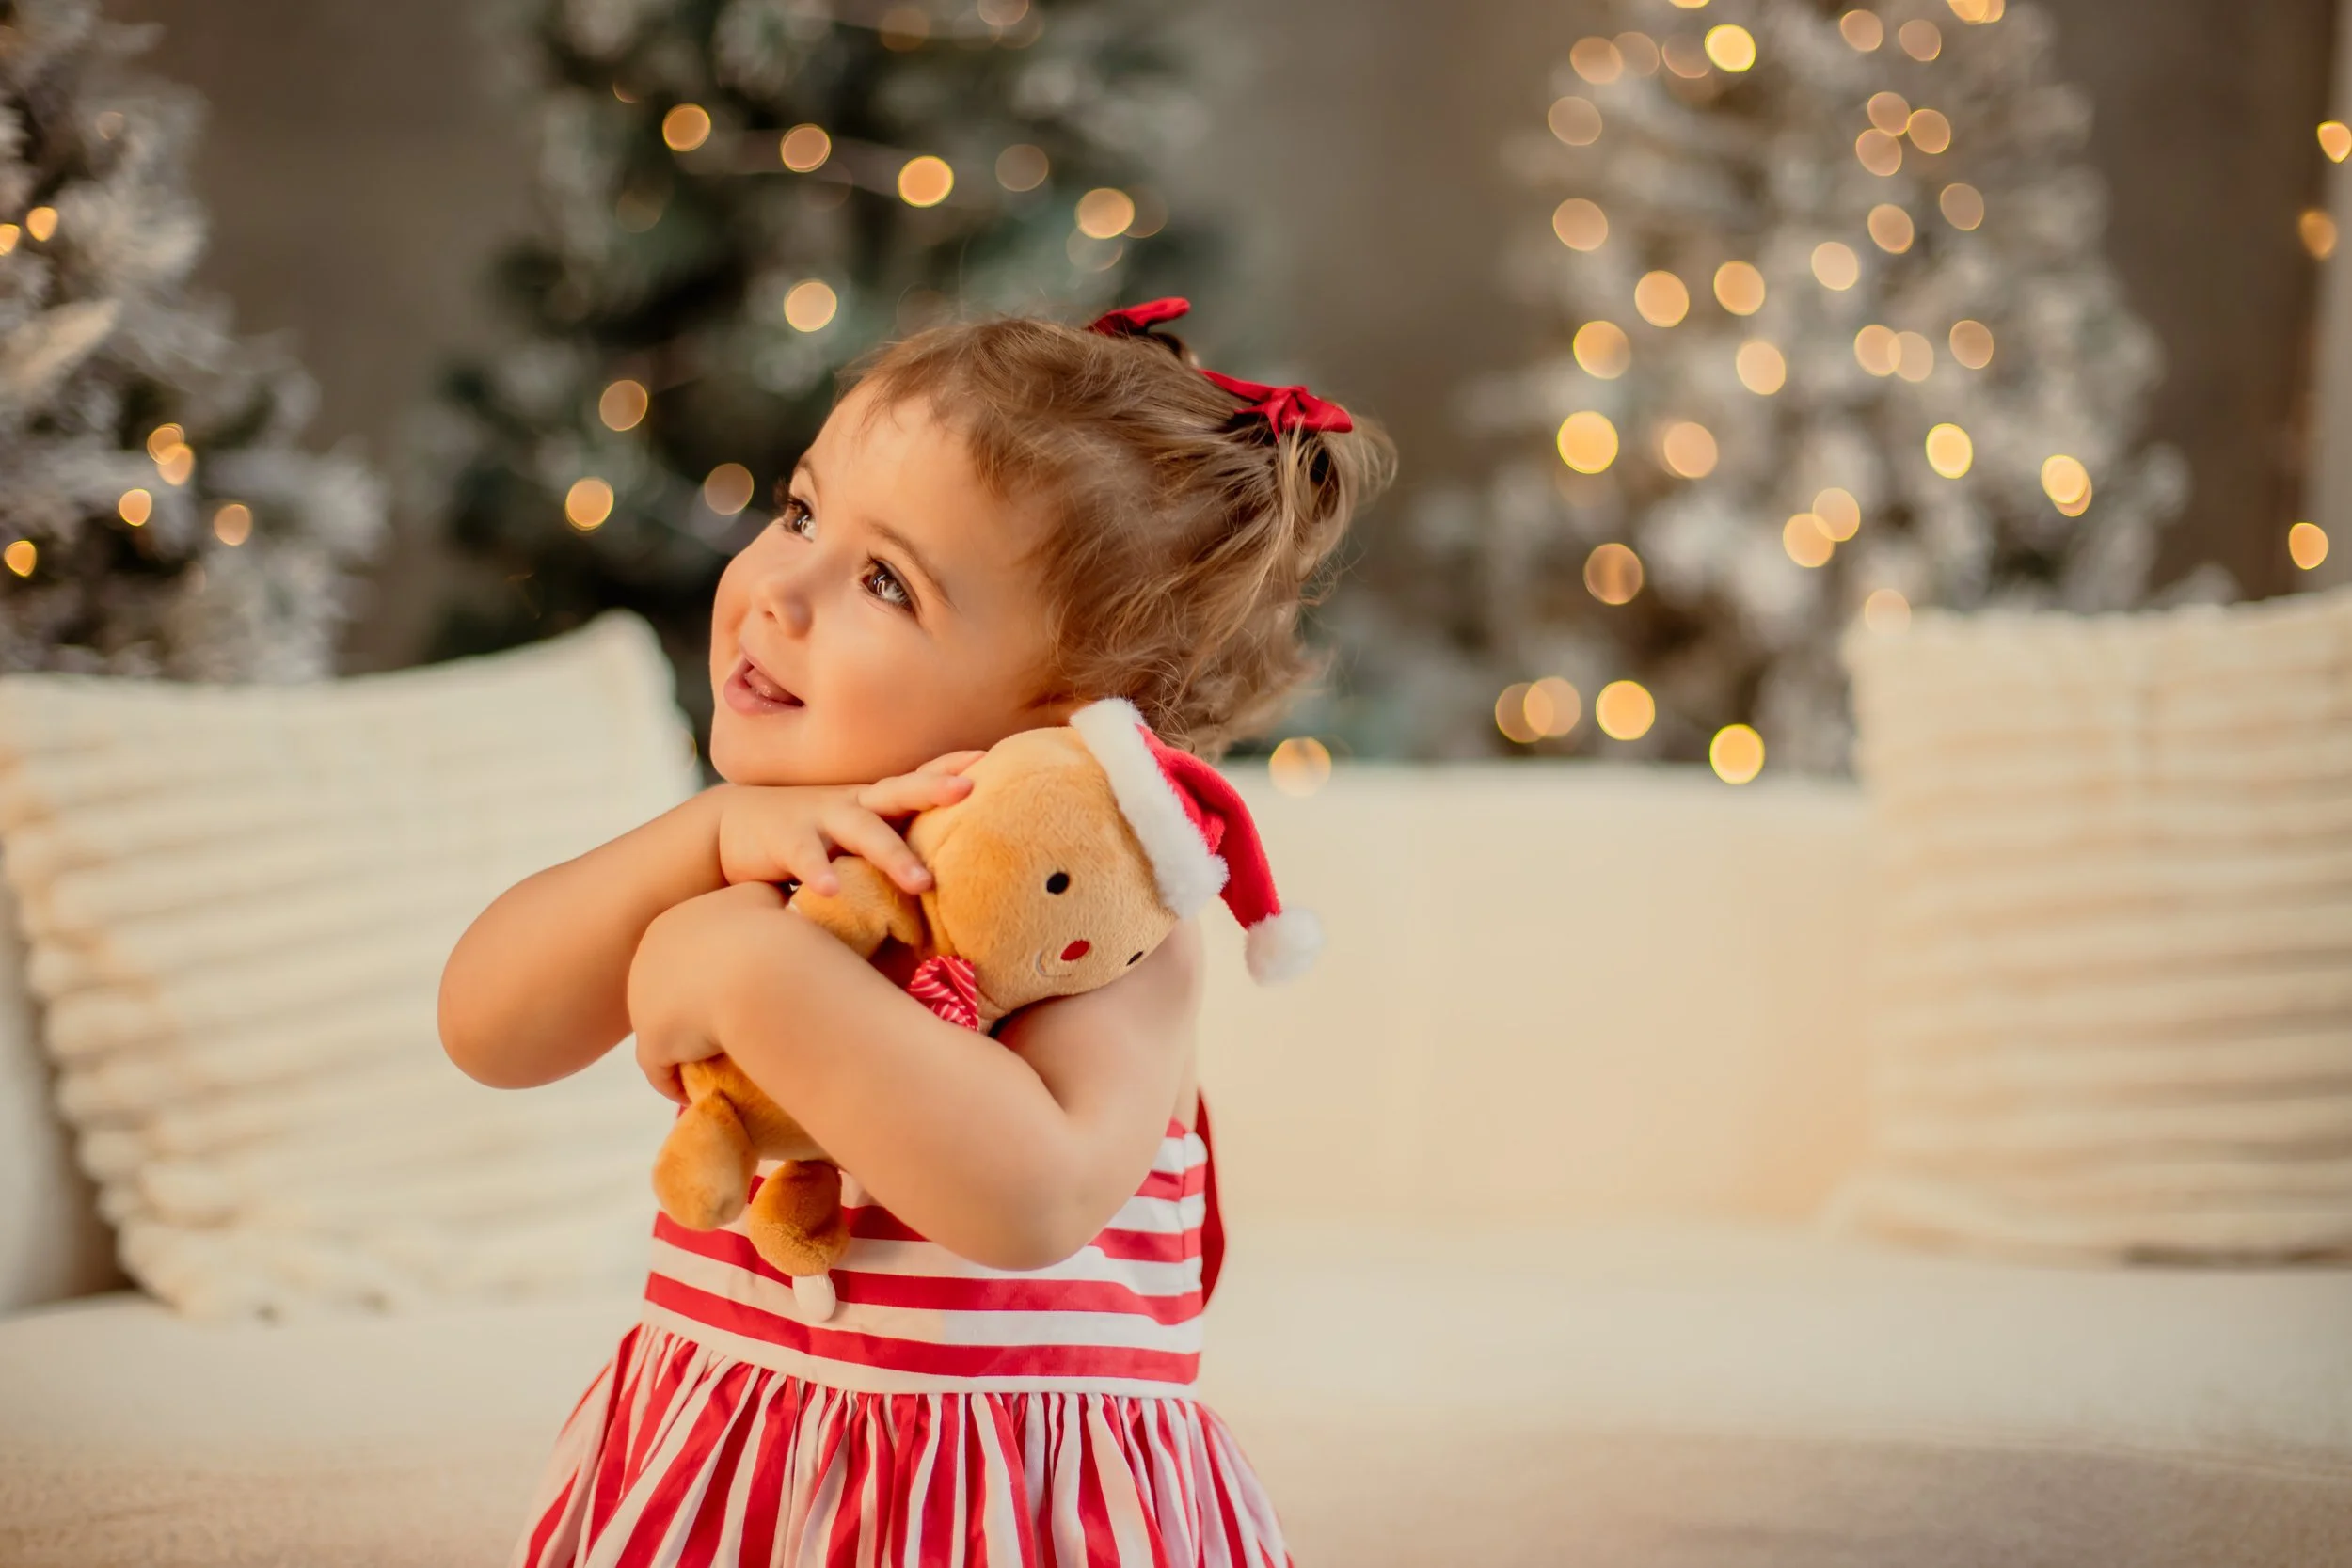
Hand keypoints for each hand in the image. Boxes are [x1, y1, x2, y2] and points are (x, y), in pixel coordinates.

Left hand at [627, 882, 783, 1100]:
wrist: (763, 968)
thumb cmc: (777, 933)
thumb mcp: (768, 906)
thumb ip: (761, 913)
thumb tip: (776, 914)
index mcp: (678, 920)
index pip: (689, 953)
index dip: (713, 974)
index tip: (740, 992)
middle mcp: (652, 954)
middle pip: (670, 988)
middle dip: (692, 1009)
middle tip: (728, 1032)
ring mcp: (644, 996)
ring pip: (665, 1027)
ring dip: (686, 1048)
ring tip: (718, 1067)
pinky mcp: (652, 1036)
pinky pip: (660, 1068)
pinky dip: (676, 1082)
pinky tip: (699, 1093)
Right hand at [712, 752, 983, 896]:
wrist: (732, 827)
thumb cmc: (810, 832)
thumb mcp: (856, 827)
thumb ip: (896, 837)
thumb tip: (956, 859)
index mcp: (874, 800)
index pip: (918, 778)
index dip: (952, 768)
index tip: (990, 758)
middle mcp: (853, 804)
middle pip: (900, 792)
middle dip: (934, 789)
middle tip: (969, 790)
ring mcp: (820, 820)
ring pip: (863, 833)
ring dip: (893, 855)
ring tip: (922, 881)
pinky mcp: (786, 843)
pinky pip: (806, 859)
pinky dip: (819, 873)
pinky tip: (832, 892)